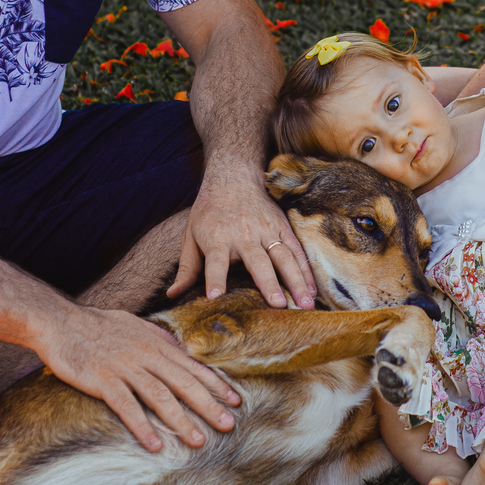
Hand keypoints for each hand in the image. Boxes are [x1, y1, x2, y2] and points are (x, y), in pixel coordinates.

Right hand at [35, 305, 240, 451]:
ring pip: (160, 396)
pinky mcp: (103, 379)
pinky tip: (155, 443)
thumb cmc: (98, 325)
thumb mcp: (135, 325)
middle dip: (208, 405)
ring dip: (181, 420)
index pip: (192, 366)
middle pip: (183, 383)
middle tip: (227, 424)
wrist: (60, 321)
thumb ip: (158, 339)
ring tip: (198, 440)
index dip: (215, 384)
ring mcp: (125, 367)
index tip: (235, 399)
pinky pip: (127, 406)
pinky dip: (142, 426)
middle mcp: (146, 355)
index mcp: (156, 343)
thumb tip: (180, 350)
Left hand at [166, 175, 316, 308]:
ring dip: (296, 281)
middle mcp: (244, 236)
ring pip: (284, 258)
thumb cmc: (209, 211)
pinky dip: (306, 270)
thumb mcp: (190, 236)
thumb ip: (186, 268)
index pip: (215, 262)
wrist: (233, 177)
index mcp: (217, 239)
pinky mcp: (282, 227)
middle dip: (268, 284)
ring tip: (305, 304)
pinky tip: (312, 290)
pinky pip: (296, 250)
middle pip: (258, 262)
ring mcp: (267, 231)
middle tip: (279, 306)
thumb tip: (173, 295)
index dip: (215, 279)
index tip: (216, 297)